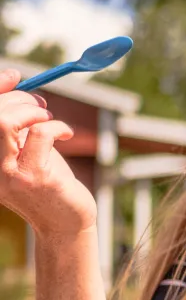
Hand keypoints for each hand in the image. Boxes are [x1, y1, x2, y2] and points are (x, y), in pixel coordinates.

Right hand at [0, 69, 96, 239]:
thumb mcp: (26, 150)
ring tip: (49, 118)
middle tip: (41, 105)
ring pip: (4, 122)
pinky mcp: (33, 178)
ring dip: (32, 111)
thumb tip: (15, 82)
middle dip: (19, 100)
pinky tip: (65, 133)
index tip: (14, 76)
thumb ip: (16, 124)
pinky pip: (39, 134)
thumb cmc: (47, 182)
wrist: (65, 223)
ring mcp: (7, 174)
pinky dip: (56, 126)